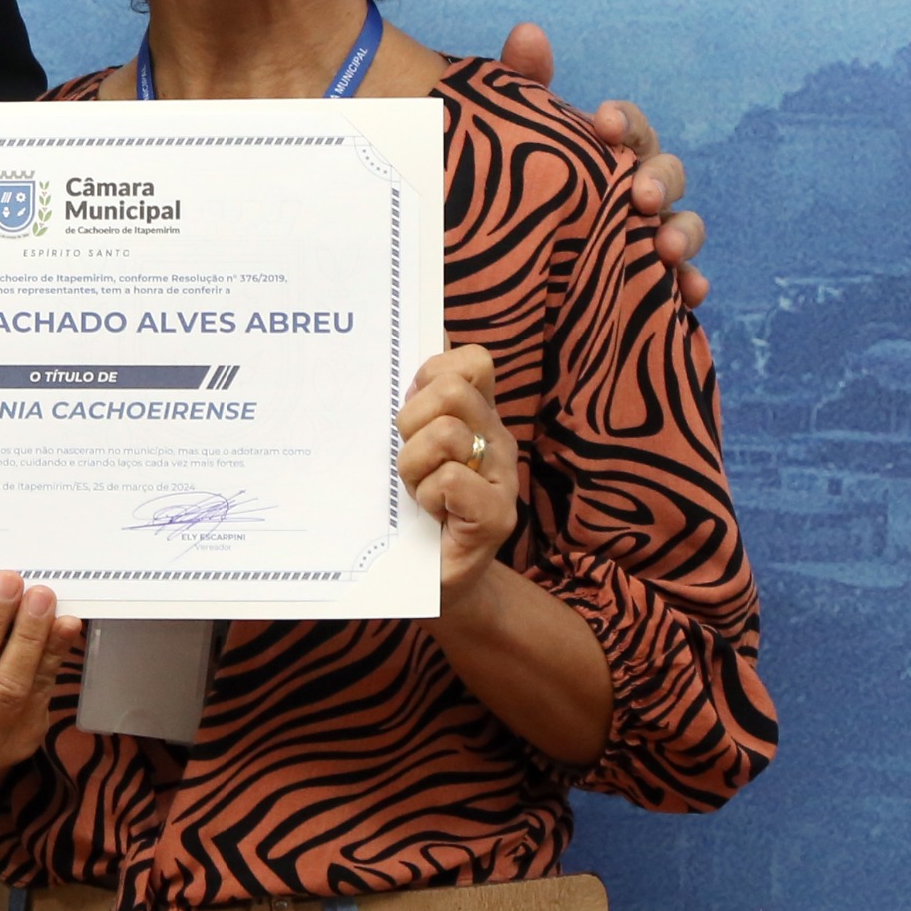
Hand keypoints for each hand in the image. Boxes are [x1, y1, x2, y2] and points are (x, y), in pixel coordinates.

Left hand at [399, 345, 520, 600]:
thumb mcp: (410, 445)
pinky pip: (452, 480)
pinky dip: (429, 497)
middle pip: (453, 391)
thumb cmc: (415, 510)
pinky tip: (432, 515)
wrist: (432, 583)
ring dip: (414, 466)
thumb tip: (422, 328)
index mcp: (479, 415)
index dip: (433, 373)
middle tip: (407, 457)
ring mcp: (502, 478)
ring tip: (416, 491)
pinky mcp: (497, 518)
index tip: (411, 406)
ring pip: (447, 434)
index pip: (472, 361)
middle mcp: (498, 439)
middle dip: (412, 421)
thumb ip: (417, 396)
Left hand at [496, 21, 706, 307]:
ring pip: (682, 228)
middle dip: (661, 181)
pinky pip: (679, 285)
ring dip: (684, 235)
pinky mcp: (645, 283)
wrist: (505, 261)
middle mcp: (638, 190)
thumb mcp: (516, 138)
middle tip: (641, 196)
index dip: (625, 123)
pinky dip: (690, 288)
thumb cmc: (523, 186)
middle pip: (667, 175)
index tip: (605, 123)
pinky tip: (690, 296)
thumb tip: (528, 33)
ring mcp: (647, 237)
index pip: (630, 130)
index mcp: (611, 152)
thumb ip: (523, 86)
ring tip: (667, 250)